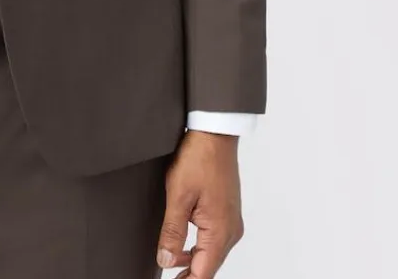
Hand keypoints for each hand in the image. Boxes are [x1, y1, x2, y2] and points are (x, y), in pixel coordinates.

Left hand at [155, 129, 243, 276]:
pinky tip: (183, 248)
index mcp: (220, 232)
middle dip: (189, 276)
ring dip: (193, 264)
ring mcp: (230, 221)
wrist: (215, 133)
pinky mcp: (227, 212)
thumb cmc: (199, 158)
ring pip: (211, 254)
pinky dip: (199, 249)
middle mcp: (230, 231)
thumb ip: (172, 232)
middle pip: (209, 267)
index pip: (203, 273)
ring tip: (171, 266)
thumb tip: (166, 260)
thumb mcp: (178, 196)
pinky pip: (213, 239)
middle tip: (168, 278)